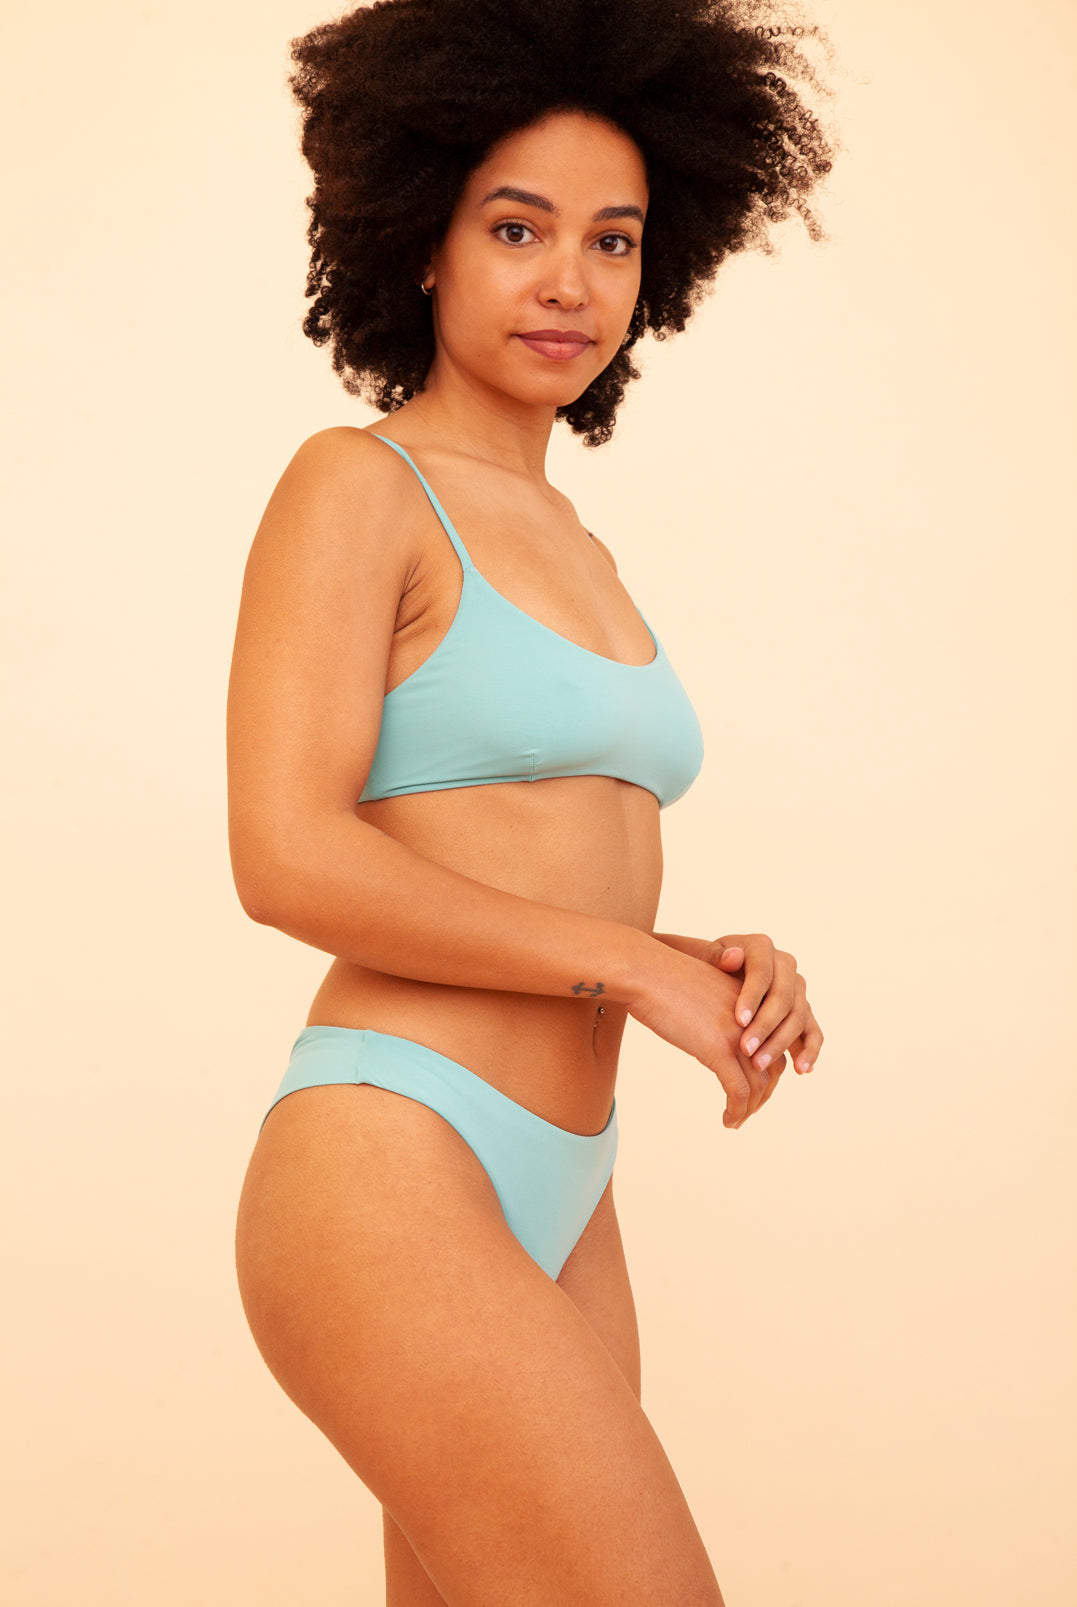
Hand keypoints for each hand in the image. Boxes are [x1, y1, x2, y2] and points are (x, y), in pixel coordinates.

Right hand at [650, 931, 823, 1122]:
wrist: (645, 971)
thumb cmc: (661, 979)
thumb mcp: (701, 995)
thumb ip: (715, 1014)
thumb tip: (711, 1038)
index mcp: (750, 1002)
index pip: (774, 1043)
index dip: (768, 1070)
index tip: (754, 1089)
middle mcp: (753, 1018)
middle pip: (773, 1066)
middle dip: (763, 1094)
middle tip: (747, 1111)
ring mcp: (738, 1034)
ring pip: (758, 1084)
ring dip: (749, 1109)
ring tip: (735, 1121)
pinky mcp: (719, 1049)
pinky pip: (738, 1091)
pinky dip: (736, 1111)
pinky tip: (728, 1120)